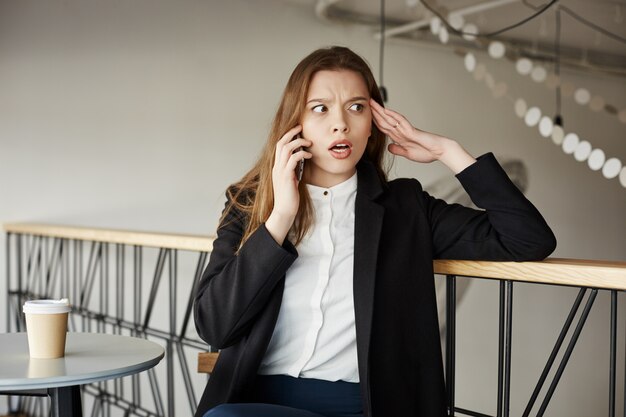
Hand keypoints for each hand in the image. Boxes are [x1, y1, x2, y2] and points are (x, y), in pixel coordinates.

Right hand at [266, 125, 311, 244]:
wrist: (284, 211)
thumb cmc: (289, 197)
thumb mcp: (291, 180)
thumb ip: (292, 170)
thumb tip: (300, 161)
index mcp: (277, 167)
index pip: (279, 146)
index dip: (287, 135)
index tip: (297, 130)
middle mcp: (276, 167)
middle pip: (281, 143)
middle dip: (291, 133)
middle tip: (301, 127)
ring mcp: (280, 171)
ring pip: (286, 149)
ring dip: (299, 142)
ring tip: (309, 143)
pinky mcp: (286, 177)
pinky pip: (293, 160)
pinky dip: (302, 154)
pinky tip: (309, 155)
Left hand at [370, 99, 475, 172]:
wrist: (440, 151)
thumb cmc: (427, 152)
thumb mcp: (408, 154)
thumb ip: (398, 150)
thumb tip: (389, 147)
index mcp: (400, 137)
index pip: (384, 128)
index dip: (374, 122)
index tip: (366, 116)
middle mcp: (401, 131)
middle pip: (384, 120)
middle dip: (374, 113)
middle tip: (365, 103)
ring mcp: (406, 130)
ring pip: (391, 118)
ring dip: (380, 111)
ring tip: (372, 103)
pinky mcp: (412, 131)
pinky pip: (402, 122)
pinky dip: (394, 116)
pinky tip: (387, 111)